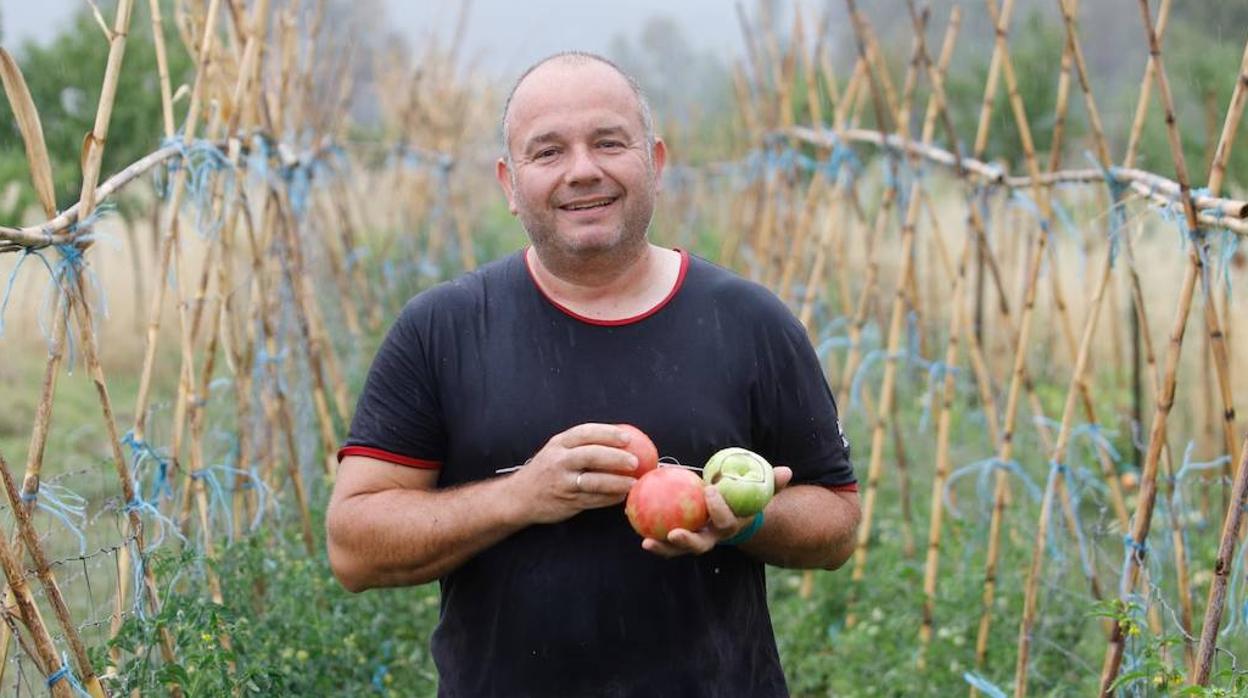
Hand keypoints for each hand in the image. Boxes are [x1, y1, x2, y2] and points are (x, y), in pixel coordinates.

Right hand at [507, 423, 639, 524]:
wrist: (519, 497)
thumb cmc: (548, 470)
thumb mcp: (558, 450)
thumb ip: (582, 444)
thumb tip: (622, 438)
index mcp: (559, 443)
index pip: (586, 433)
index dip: (608, 433)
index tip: (628, 438)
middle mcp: (559, 460)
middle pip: (591, 456)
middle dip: (616, 458)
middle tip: (635, 461)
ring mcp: (562, 482)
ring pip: (593, 481)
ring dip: (616, 482)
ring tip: (633, 483)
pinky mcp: (567, 501)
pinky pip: (593, 500)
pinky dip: (610, 498)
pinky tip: (622, 496)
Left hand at [641, 466, 792, 556]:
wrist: (732, 517)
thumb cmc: (743, 500)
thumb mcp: (758, 491)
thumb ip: (771, 483)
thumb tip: (787, 471)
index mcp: (729, 526)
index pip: (725, 522)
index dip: (719, 510)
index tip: (711, 491)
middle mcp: (712, 538)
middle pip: (700, 545)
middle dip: (688, 542)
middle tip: (675, 533)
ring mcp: (694, 541)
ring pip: (678, 549)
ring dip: (663, 548)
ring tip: (647, 542)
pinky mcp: (678, 541)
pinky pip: (664, 541)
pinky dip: (651, 536)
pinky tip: (634, 526)